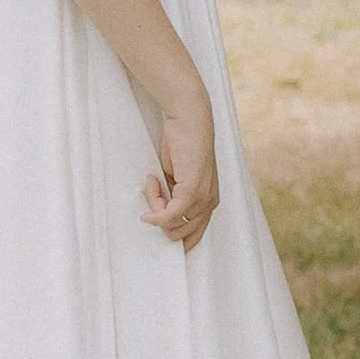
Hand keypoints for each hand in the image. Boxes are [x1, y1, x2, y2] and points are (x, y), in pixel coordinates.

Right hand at [143, 84, 219, 250]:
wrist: (189, 120)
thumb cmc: (181, 145)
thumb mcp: (175, 177)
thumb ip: (171, 197)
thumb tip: (156, 216)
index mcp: (208, 200)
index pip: (195, 235)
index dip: (176, 238)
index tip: (155, 225)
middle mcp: (209, 203)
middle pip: (179, 234)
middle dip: (160, 219)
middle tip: (153, 190)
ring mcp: (203, 199)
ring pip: (171, 224)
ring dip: (155, 206)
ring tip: (153, 180)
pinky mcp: (192, 191)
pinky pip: (169, 214)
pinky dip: (155, 208)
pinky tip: (150, 185)